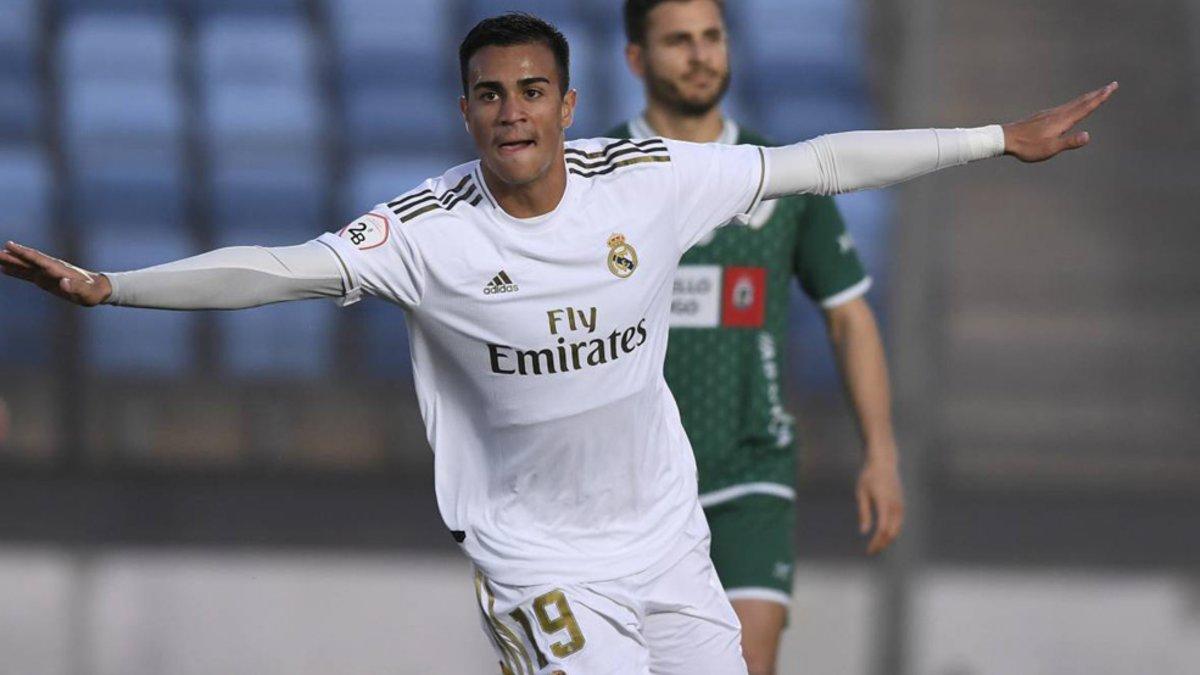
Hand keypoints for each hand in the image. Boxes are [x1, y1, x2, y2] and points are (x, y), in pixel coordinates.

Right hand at [0, 240, 111, 305]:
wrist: (97, 289)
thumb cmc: (93, 292)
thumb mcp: (87, 292)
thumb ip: (76, 288)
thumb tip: (63, 282)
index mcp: (58, 269)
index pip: (38, 259)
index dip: (24, 253)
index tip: (9, 245)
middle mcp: (50, 268)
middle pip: (28, 260)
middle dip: (12, 256)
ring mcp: (46, 273)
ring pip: (25, 266)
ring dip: (10, 262)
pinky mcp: (44, 279)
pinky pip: (26, 274)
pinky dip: (15, 271)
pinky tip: (3, 269)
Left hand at [856, 455, 904, 554]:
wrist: (883, 461)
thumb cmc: (868, 476)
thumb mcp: (861, 493)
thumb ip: (864, 513)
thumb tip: (864, 532)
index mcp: (884, 503)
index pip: (883, 529)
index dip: (876, 542)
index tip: (869, 550)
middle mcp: (895, 506)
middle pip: (891, 532)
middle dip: (882, 544)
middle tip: (871, 551)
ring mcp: (900, 505)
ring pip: (897, 529)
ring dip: (887, 539)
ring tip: (876, 546)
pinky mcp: (900, 503)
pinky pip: (898, 522)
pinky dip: (891, 531)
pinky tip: (882, 535)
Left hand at [1002, 81, 1116, 161]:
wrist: (1005, 138)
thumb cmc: (1027, 147)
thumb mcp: (1050, 148)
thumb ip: (1069, 142)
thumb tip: (1088, 136)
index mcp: (1062, 120)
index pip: (1086, 107)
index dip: (1100, 97)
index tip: (1112, 87)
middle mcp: (1058, 113)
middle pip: (1081, 101)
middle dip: (1098, 94)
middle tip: (1112, 85)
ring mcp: (1050, 114)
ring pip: (1073, 103)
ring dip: (1087, 97)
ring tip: (1096, 94)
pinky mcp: (1043, 116)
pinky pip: (1064, 107)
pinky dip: (1074, 103)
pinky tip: (1072, 107)